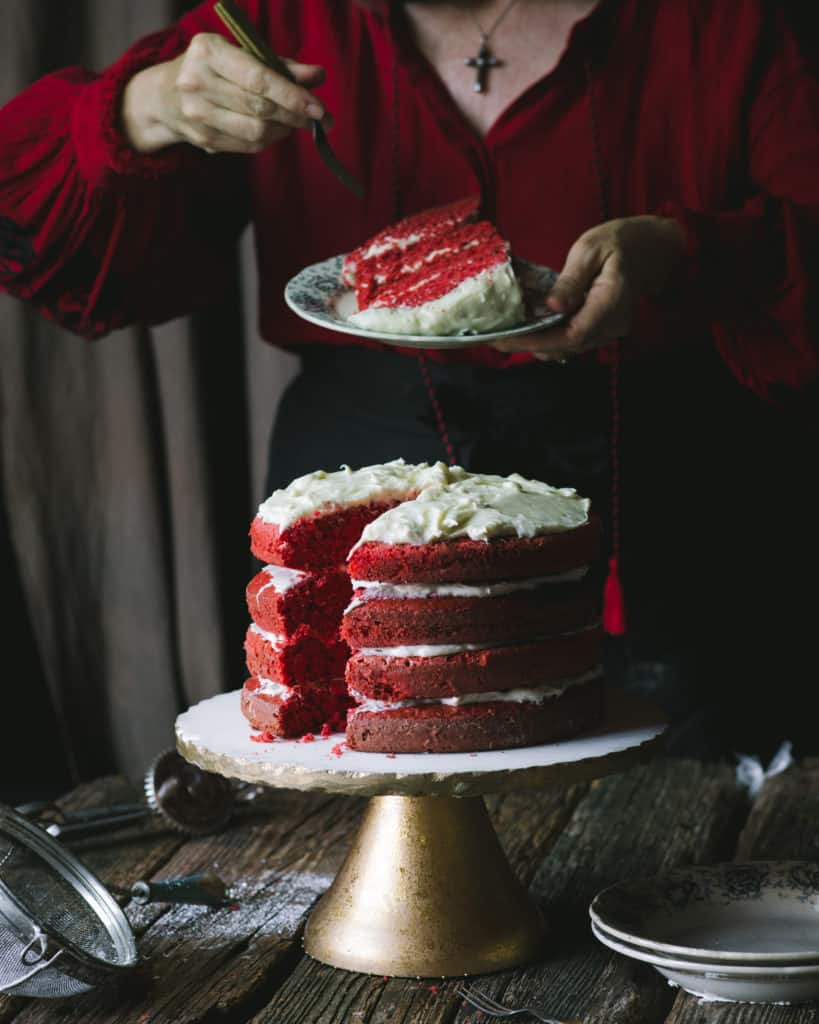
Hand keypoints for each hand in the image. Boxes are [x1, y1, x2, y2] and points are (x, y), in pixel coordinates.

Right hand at [122, 32, 330, 154]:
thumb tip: (317, 75)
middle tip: (320, 119)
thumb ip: (280, 65)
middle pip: (260, 107)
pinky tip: (275, 130)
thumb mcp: (241, 55)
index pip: (258, 78)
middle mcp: (198, 81)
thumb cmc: (212, 69)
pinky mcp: (202, 139)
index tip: (318, 108)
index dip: (292, 95)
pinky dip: (269, 139)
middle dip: (296, 115)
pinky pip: (248, 146)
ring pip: (256, 131)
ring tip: (295, 122)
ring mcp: (197, 113)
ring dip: (284, 129)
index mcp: (209, 52)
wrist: (164, 95)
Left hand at [491, 216, 685, 360]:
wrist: (653, 247)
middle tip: (493, 338)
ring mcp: (609, 330)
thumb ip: (571, 279)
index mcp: (611, 303)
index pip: (571, 335)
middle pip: (565, 347)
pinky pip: (572, 340)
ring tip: (505, 333)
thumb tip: (552, 306)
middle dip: (528, 345)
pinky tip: (527, 327)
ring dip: (536, 343)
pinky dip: (548, 337)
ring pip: (567, 348)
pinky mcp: (602, 328)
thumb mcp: (592, 248)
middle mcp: (611, 325)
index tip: (506, 339)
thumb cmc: (623, 241)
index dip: (537, 341)